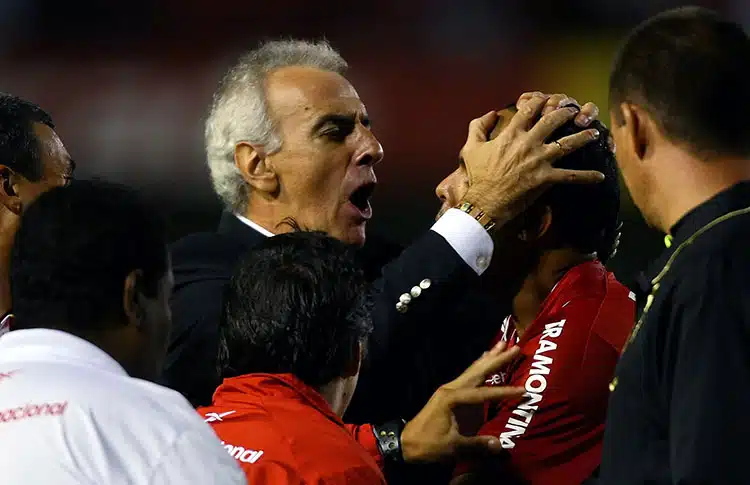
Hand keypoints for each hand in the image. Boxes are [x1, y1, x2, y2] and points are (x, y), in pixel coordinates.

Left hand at [400, 342, 522, 462]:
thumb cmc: (428, 444)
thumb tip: (500, 444)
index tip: (523, 390)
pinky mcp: (449, 394)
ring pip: (473, 370)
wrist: (407, 443)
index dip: (504, 392)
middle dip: (497, 359)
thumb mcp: (453, 447)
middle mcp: (451, 389)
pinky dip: (479, 365)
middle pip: (478, 371)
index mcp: (452, 399)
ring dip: (489, 358)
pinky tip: (484, 358)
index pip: (483, 393)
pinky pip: (468, 376)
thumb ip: (477, 445)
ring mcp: (450, 389)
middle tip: (514, 347)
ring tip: (502, 344)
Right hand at [460, 94, 602, 224]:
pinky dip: (586, 177)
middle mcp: (527, 143)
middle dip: (566, 112)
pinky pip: (570, 176)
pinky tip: (600, 176)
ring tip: (595, 133)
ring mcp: (538, 161)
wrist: (484, 202)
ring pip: (567, 144)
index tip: (547, 98)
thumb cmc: (478, 176)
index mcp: (511, 134)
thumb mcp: (471, 148)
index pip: (529, 110)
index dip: (540, 101)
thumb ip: (478, 126)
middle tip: (575, 111)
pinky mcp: (545, 179)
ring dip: (583, 137)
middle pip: (553, 120)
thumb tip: (491, 113)